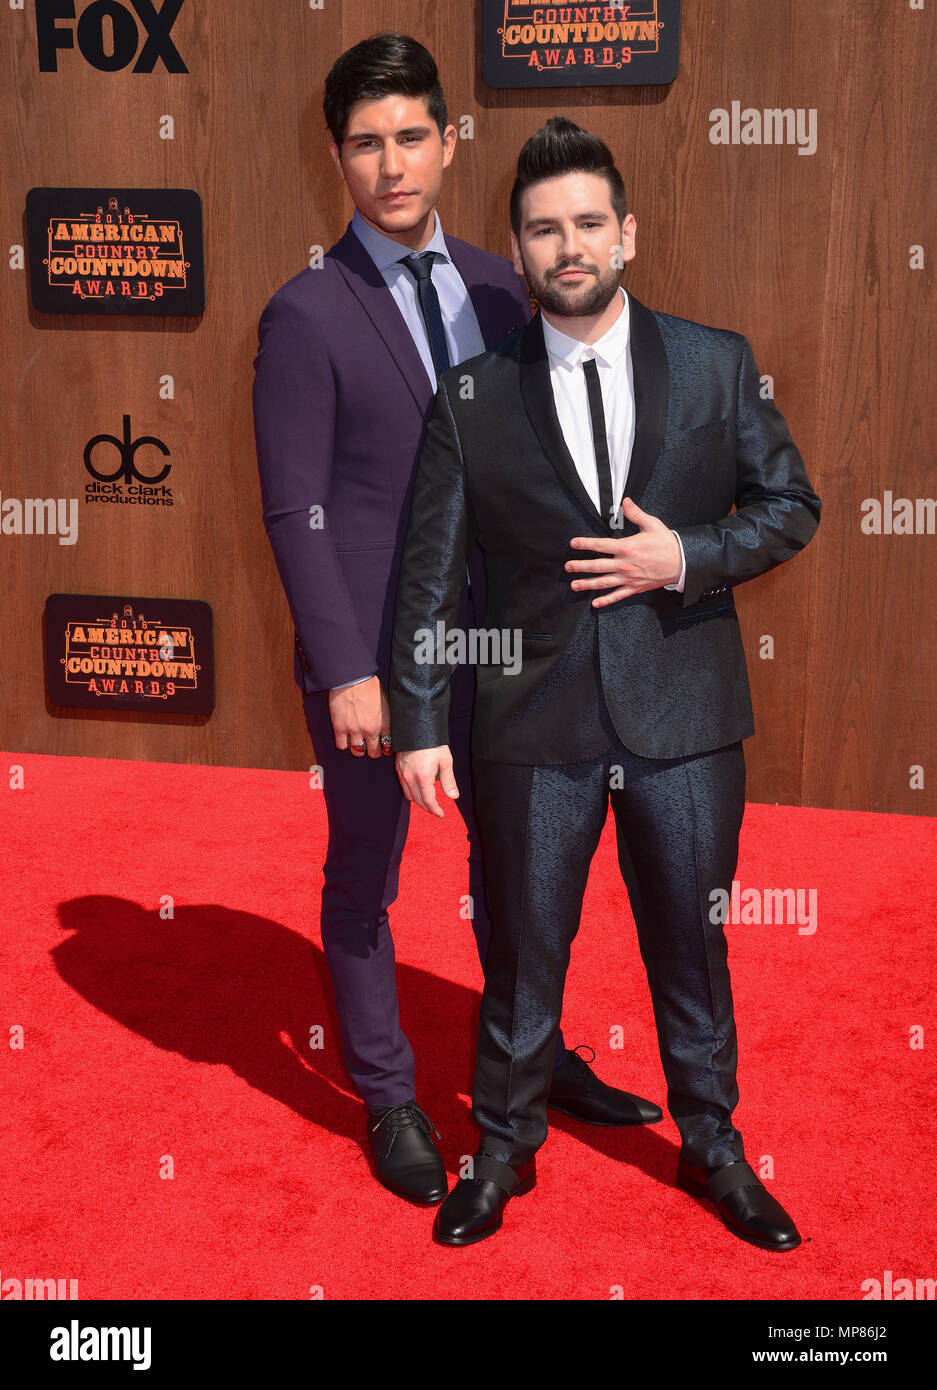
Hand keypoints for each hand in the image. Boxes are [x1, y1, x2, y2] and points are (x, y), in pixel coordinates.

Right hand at [328, 676, 390, 757]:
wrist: (353, 678)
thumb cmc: (369, 685)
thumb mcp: (386, 702)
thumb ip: (386, 717)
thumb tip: (387, 726)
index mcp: (385, 723)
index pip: (388, 745)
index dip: (386, 748)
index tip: (383, 747)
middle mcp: (371, 730)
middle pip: (373, 752)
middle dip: (373, 751)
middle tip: (370, 747)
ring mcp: (355, 731)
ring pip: (357, 751)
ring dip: (358, 749)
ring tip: (357, 743)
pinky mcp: (340, 728)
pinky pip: (341, 746)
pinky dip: (343, 744)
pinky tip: (345, 738)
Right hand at [395, 746, 458, 817]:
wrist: (416, 726)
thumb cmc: (433, 743)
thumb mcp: (446, 761)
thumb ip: (448, 781)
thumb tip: (453, 796)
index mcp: (423, 777)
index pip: (428, 801)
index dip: (435, 810)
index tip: (441, 814)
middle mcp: (410, 777)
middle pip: (418, 800)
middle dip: (427, 808)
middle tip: (436, 810)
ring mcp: (402, 773)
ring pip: (409, 795)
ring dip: (418, 801)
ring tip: (428, 802)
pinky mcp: (398, 768)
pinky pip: (404, 786)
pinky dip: (411, 792)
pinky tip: (418, 790)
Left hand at [566, 498, 681, 605]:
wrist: (681, 562)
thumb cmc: (666, 543)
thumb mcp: (652, 524)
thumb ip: (635, 513)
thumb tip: (625, 501)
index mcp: (627, 547)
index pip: (601, 545)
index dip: (585, 544)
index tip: (573, 543)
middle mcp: (625, 565)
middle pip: (598, 566)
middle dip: (580, 566)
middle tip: (568, 567)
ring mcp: (629, 578)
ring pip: (604, 582)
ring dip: (587, 584)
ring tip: (574, 585)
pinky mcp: (635, 587)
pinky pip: (618, 596)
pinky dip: (606, 600)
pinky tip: (595, 603)